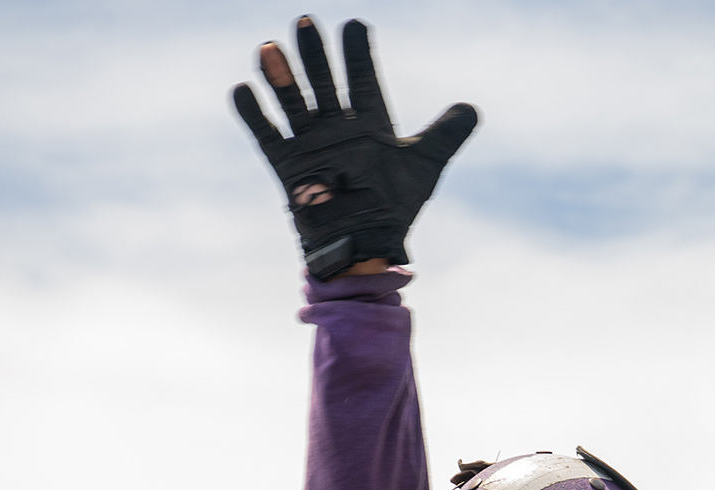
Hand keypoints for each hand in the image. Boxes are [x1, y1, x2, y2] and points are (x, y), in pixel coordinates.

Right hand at [233, 18, 477, 278]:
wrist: (367, 244)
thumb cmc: (395, 205)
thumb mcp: (425, 165)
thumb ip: (445, 135)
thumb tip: (472, 108)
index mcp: (369, 123)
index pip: (363, 79)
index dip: (359, 54)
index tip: (355, 25)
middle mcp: (336, 127)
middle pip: (323, 82)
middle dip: (316, 55)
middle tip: (307, 22)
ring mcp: (310, 143)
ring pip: (293, 102)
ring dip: (281, 76)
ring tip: (269, 47)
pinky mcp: (288, 165)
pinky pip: (266, 135)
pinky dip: (254, 115)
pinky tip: (242, 90)